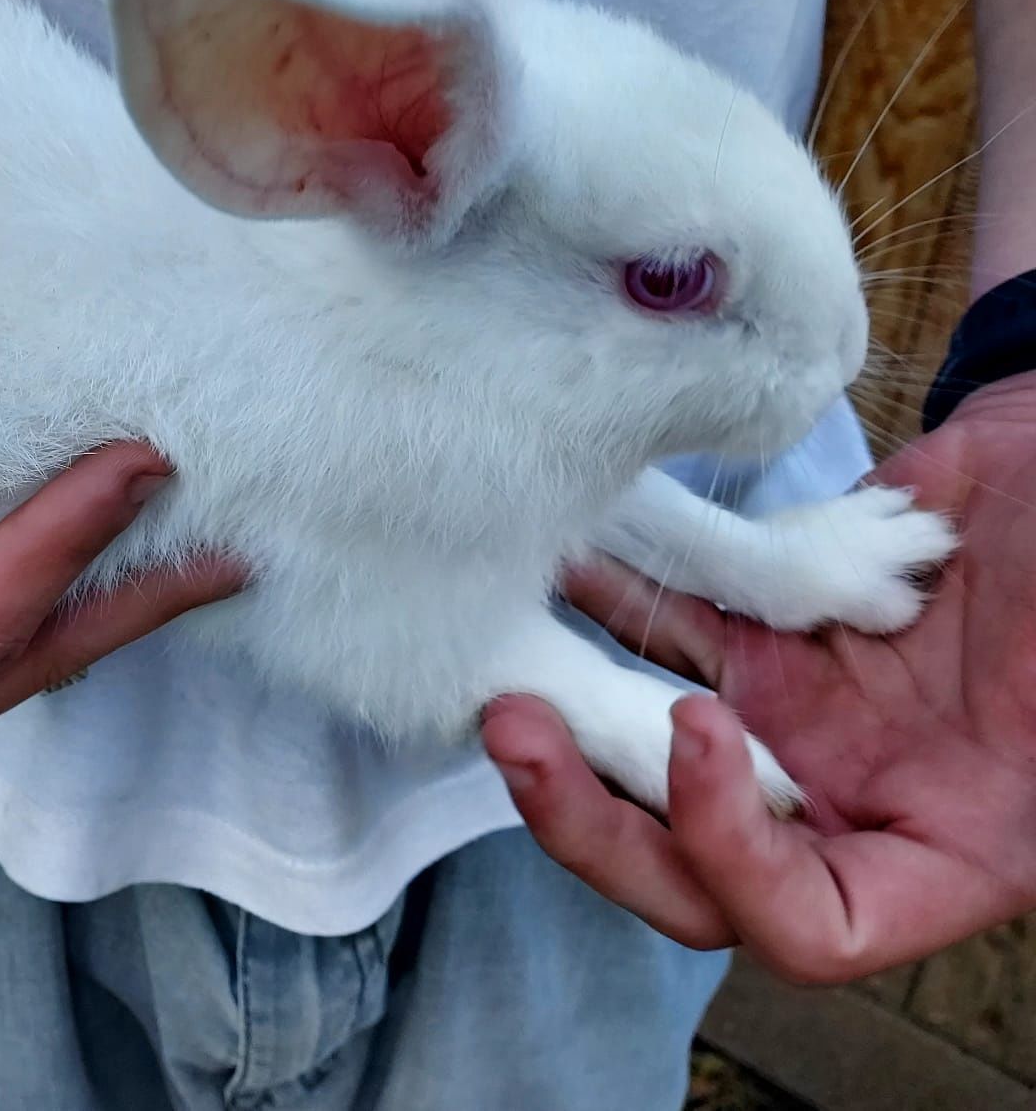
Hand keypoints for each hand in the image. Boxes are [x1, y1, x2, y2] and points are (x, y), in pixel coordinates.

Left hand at [482, 375, 1035, 982]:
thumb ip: (1011, 752)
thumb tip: (919, 788)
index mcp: (936, 850)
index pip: (805, 926)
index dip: (730, 862)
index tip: (698, 729)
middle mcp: (844, 800)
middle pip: (687, 864)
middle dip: (588, 818)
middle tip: (517, 730)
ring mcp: (789, 718)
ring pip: (648, 755)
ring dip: (567, 715)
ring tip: (498, 651)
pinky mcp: (757, 636)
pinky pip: (665, 633)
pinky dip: (610, 602)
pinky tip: (565, 555)